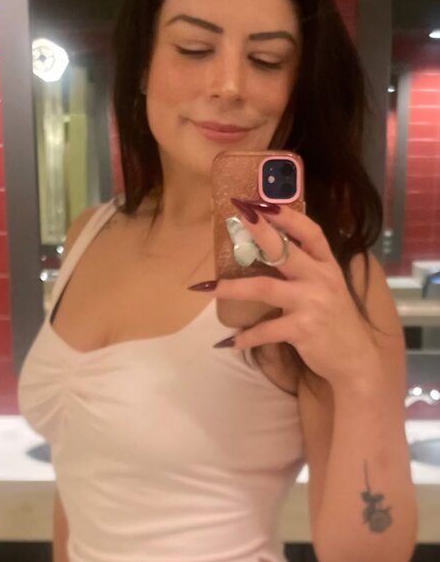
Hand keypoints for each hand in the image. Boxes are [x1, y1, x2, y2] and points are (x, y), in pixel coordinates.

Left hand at [210, 199, 379, 389]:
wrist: (355, 359)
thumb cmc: (336, 321)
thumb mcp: (328, 288)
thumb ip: (307, 269)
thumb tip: (271, 250)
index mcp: (328, 266)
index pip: (311, 233)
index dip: (288, 216)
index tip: (263, 202)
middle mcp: (321, 279)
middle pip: (285, 251)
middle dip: (260, 232)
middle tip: (237, 216)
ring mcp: (312, 304)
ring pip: (264, 288)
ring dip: (232, 288)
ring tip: (207, 288)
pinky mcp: (302, 330)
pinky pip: (265, 331)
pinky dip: (245, 337)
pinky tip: (229, 342)